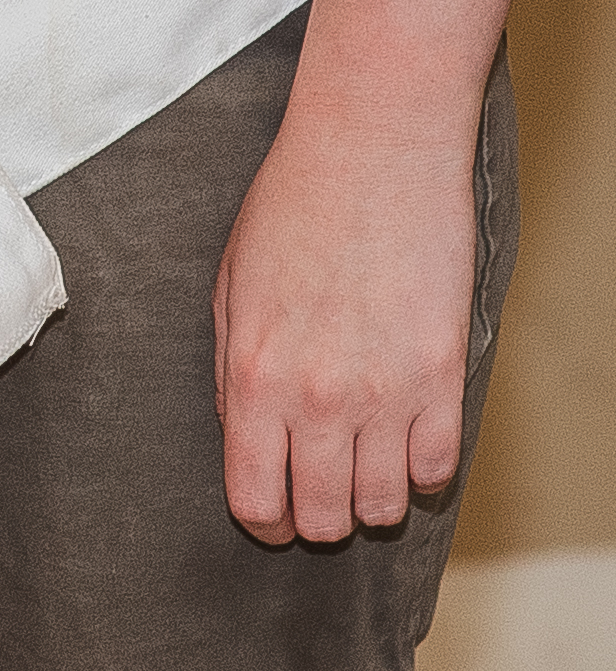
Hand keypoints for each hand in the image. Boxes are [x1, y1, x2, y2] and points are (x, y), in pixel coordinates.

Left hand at [210, 95, 475, 542]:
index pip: (253, 497)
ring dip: (373, 496)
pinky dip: (424, 467)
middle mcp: (315, 397)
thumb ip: (230, 366)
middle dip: (317, 514)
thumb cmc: (291, 207)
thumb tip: (241, 429)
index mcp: (251, 372)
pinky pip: (439, 470)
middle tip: (320, 486)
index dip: (263, 517)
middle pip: (321, 517)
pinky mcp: (441, 380)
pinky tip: (409, 433)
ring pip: (383, 507)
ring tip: (365, 458)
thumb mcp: (230, 283)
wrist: (368, 152)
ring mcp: (384, 394)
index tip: (272, 510)